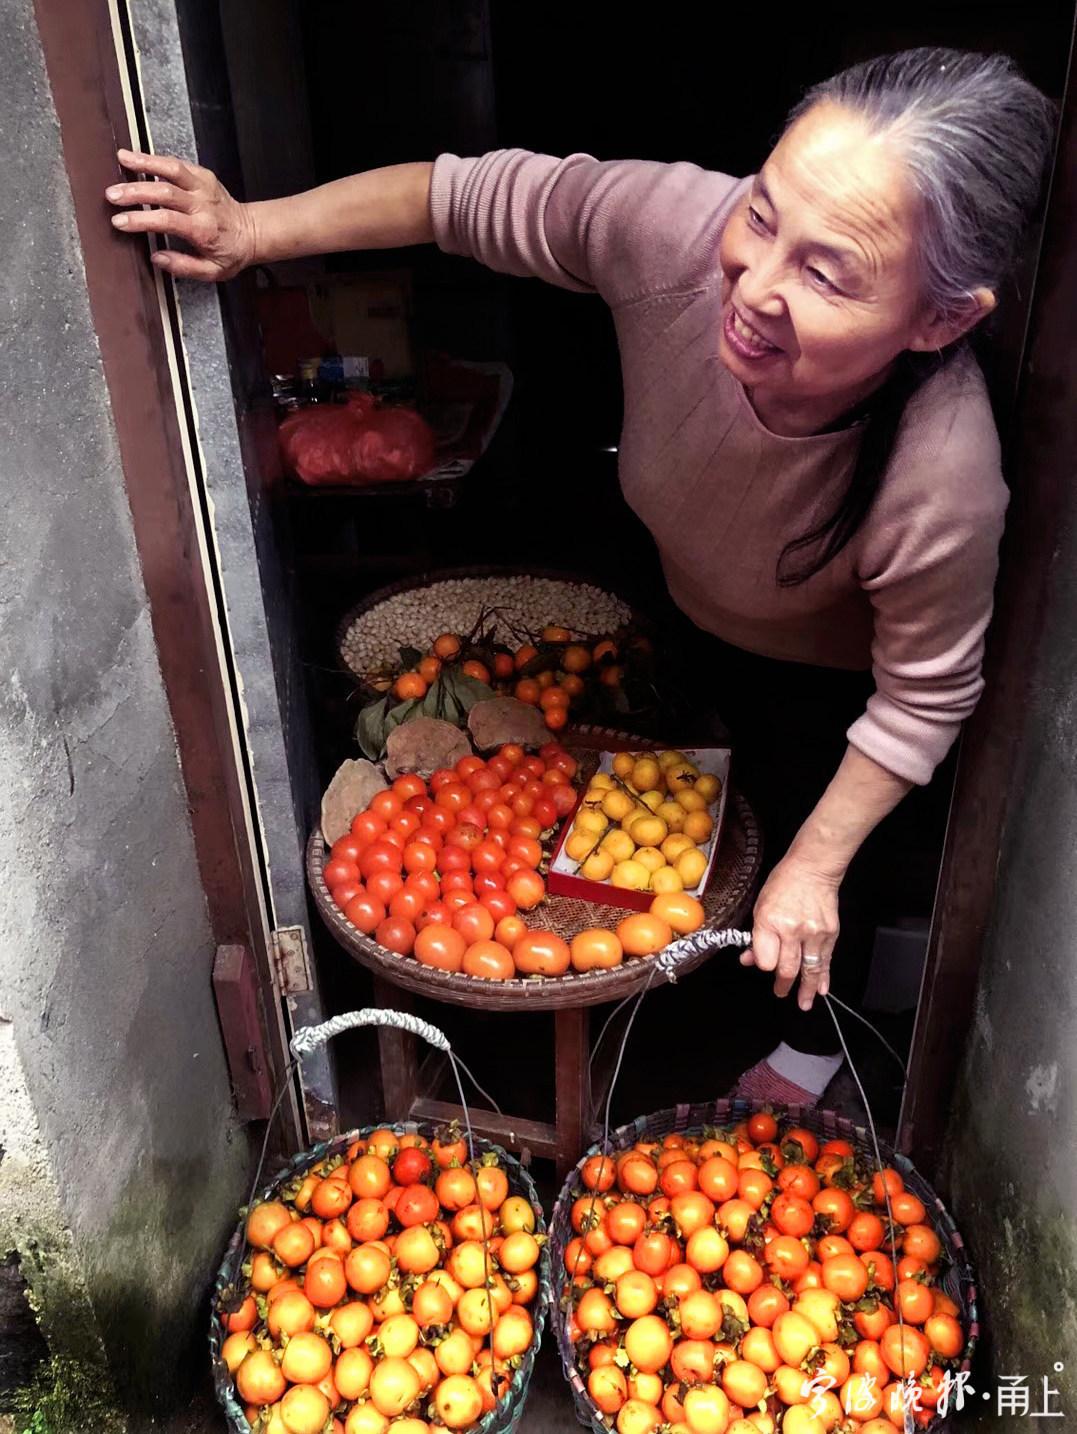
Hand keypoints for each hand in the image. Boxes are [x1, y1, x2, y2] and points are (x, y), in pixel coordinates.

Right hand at [105, 149, 256, 280]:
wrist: (252, 232)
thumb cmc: (231, 252)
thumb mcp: (212, 271)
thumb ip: (183, 266)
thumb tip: (157, 258)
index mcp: (203, 230)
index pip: (167, 220)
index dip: (141, 220)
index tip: (120, 221)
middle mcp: (203, 205)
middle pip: (165, 192)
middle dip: (135, 191)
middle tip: (112, 194)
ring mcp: (204, 187)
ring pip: (172, 169)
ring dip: (145, 162)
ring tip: (122, 159)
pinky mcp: (204, 176)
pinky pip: (178, 164)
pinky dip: (157, 159)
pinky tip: (138, 157)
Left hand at [740, 855, 840, 1009]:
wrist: (813, 869)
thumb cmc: (784, 884)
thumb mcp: (761, 907)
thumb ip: (757, 936)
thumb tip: (750, 958)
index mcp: (769, 922)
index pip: (765, 959)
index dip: (763, 966)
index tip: (764, 966)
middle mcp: (791, 930)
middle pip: (786, 968)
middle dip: (783, 984)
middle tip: (780, 992)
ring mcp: (813, 933)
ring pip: (809, 969)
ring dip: (806, 990)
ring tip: (804, 1003)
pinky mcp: (830, 933)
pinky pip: (825, 961)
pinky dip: (823, 976)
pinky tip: (822, 989)